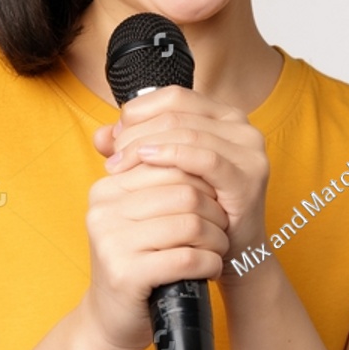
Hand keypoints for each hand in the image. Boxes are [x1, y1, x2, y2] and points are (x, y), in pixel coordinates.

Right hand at [81, 160, 229, 349]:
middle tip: (221, 229)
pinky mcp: (126, 274)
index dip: (204, 182)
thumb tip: (201, 143)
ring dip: (216, 239)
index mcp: (106, 189)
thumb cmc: (137, 263)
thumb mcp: (141, 217)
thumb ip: (160, 183)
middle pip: (184, 193)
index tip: (215, 201)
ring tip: (217, 249)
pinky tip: (210, 268)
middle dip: (214, 211)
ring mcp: (111, 242)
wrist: (112, 320)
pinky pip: (187, 257)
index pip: (171, 165)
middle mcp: (103, 211)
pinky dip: (209, 263)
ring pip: (190, 224)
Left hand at [93, 86, 270, 276]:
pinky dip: (171, 156)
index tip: (116, 137)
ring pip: (187, 133)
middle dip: (137, 133)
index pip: (174, 97)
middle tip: (113, 156)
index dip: (139, 112)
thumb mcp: (164, 172)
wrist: (230, 252)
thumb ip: (135, 149)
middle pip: (176, 114)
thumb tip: (100, 135)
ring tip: (121, 164)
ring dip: (146, 146)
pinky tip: (147, 163)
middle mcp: (241, 126)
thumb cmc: (198, 208)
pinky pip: (205, 158)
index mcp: (222, 115)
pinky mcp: (247, 177)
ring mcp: (248, 151)